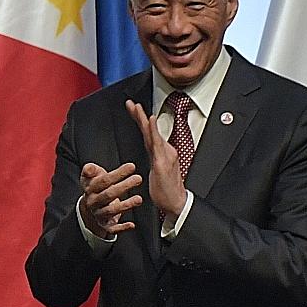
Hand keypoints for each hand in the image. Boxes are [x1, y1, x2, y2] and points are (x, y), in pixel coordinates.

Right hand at [78, 161, 142, 237]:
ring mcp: (99, 214)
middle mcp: (93, 202)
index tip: (131, 166)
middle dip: (124, 186)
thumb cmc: (96, 187)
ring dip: (125, 205)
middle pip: (108, 195)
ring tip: (139, 199)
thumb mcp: (91, 176)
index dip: (117, 174)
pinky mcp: (105, 225)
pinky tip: (132, 225)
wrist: (89, 207)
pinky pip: (112, 229)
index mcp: (90, 189)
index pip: (103, 181)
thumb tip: (89, 168)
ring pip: (111, 211)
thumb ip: (90, 170)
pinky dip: (122, 228)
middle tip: (138, 179)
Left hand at [125, 98, 185, 218]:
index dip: (140, 120)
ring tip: (137, 108)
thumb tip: (152, 149)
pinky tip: (150, 120)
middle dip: (139, 115)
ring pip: (153, 133)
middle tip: (130, 103)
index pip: (148, 133)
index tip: (132, 108)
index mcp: (161, 152)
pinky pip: (157, 143)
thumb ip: (155, 157)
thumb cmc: (166, 189)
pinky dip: (153, 130)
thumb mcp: (157, 170)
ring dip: (144, 119)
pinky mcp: (163, 162)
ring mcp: (165, 155)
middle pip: (150, 130)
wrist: (176, 202)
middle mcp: (164, 150)